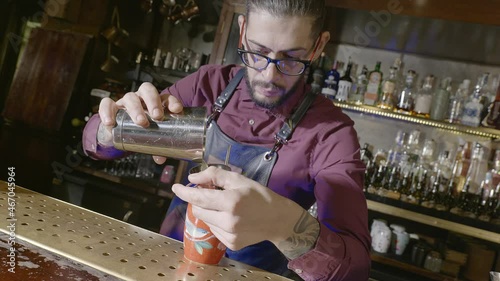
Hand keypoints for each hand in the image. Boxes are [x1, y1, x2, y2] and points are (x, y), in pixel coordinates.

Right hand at [98, 82, 182, 163]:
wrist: (118, 131)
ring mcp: (126, 101)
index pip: (165, 97)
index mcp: (155, 103)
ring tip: (141, 122)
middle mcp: (141, 98)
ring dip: (136, 109)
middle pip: (147, 90)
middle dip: (153, 102)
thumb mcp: (150, 137)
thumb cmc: (139, 131)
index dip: (172, 102)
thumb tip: (161, 159)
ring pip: (130, 97)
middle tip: (157, 116)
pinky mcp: (111, 107)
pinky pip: (107, 104)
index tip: (177, 110)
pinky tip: (110, 122)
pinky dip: (107, 111)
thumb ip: (156, 148)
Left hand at [172, 166, 303, 250]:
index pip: (199, 197)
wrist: (278, 219)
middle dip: (200, 201)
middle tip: (212, 195)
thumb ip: (214, 176)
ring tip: (225, 208)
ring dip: (209, 213)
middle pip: (199, 211)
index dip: (184, 192)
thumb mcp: (238, 179)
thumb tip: (192, 179)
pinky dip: (217, 223)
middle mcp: (228, 220)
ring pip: (206, 222)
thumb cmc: (259, 195)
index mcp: (230, 201)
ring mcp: (230, 235)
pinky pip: (215, 232)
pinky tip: (231, 219)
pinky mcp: (232, 244)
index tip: (176, 187)